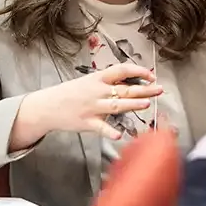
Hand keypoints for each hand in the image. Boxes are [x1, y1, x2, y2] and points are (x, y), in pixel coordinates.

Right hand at [10, 63, 162, 150]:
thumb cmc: (70, 94)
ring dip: (131, 105)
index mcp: (97, 78)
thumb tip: (131, 82)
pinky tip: (120, 135)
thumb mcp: (89, 82)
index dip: (137, 71)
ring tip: (146, 104)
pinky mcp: (87, 122)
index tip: (150, 75)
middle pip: (124, 89)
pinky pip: (101, 127)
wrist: (47, 106)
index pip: (121, 70)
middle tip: (158, 89)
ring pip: (116, 105)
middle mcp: (96, 91)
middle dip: (143, 89)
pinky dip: (110, 131)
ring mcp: (92, 107)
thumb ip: (108, 83)